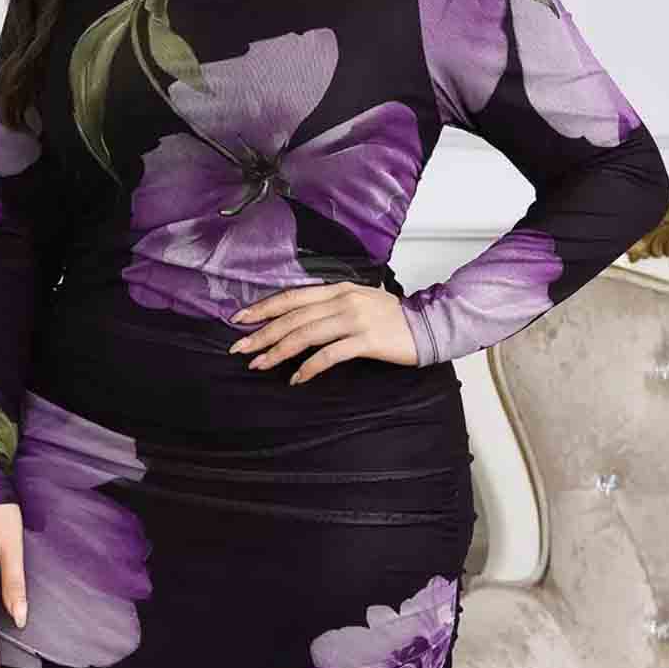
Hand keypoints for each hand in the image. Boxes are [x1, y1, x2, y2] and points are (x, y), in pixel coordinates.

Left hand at [228, 281, 418, 380]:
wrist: (429, 325)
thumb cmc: (392, 317)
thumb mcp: (359, 300)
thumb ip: (331, 305)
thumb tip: (299, 318)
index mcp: (338, 289)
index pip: (292, 296)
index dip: (264, 307)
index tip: (240, 318)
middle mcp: (343, 300)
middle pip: (293, 317)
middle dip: (262, 332)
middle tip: (239, 347)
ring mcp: (354, 320)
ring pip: (305, 335)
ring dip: (278, 351)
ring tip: (259, 364)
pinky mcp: (366, 341)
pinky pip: (329, 355)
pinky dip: (309, 368)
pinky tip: (296, 378)